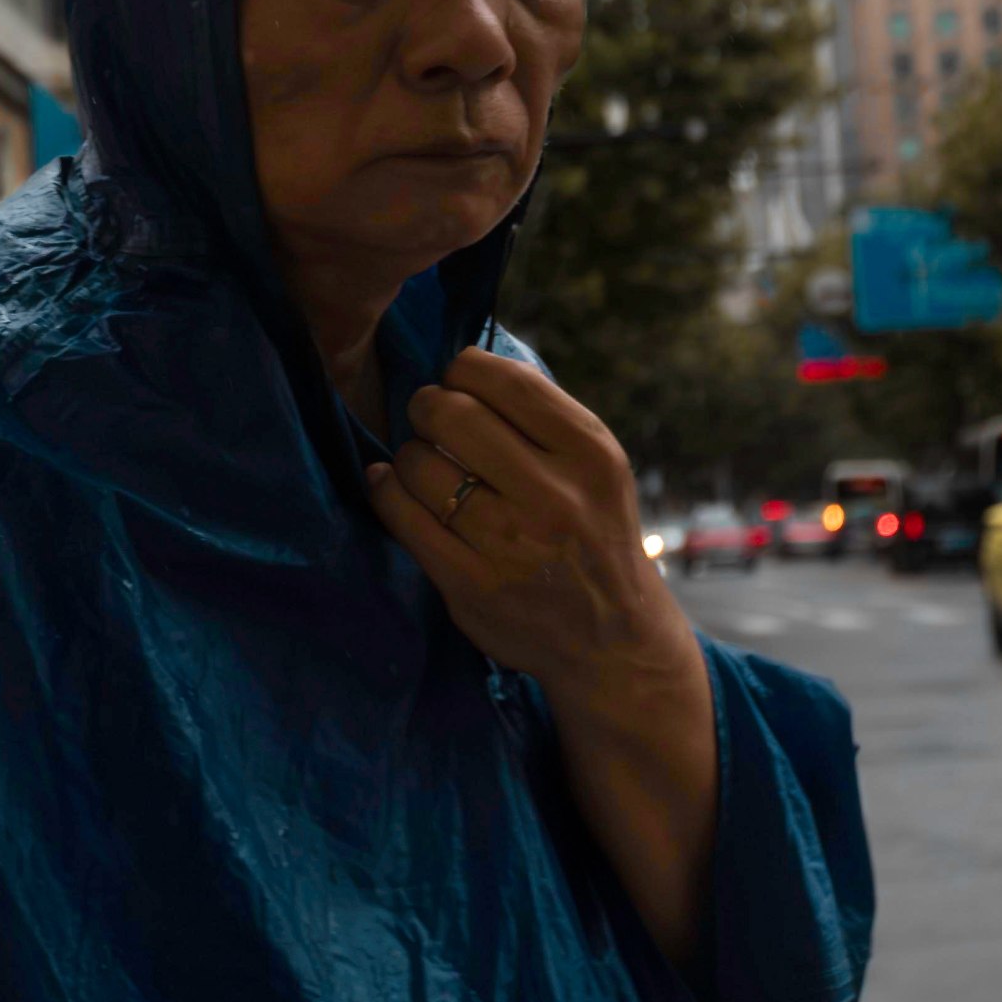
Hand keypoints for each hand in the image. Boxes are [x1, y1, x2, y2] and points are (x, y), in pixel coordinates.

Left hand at [364, 348, 701, 721]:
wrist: (614, 640)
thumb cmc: (593, 531)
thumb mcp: (597, 465)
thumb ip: (541, 414)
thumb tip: (465, 360)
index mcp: (589, 453)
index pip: (502, 379)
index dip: (462, 369)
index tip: (457, 383)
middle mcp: (553, 495)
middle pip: (449, 413)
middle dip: (427, 406)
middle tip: (429, 418)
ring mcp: (509, 543)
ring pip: (417, 463)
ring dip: (409, 455)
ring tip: (424, 464)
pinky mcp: (469, 584)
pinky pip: (400, 515)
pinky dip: (386, 490)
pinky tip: (393, 486)